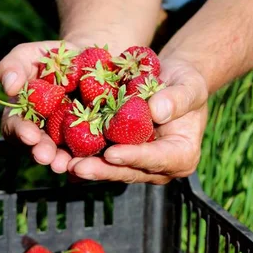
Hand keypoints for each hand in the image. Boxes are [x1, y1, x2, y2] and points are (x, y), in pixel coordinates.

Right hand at [0, 40, 81, 172]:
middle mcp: (43, 134)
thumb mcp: (29, 54)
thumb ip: (12, 66)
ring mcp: (67, 140)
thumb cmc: (53, 57)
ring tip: (67, 164)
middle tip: (47, 157)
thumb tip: (9, 86)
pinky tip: (95, 160)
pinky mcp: (92, 140)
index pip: (15, 128)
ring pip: (64, 155)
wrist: (90, 58)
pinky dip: (92, 157)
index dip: (21, 132)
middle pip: (39, 148)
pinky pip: (91, 152)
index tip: (29, 135)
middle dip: (42, 152)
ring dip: (64, 161)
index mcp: (23, 117)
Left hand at [67, 57, 208, 184]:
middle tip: (77, 167)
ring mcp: (138, 164)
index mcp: (181, 155)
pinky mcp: (120, 155)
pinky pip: (101, 159)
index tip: (111, 153)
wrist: (171, 81)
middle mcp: (159, 167)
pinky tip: (62, 157)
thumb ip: (178, 99)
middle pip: (129, 171)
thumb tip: (157, 111)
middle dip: (102, 170)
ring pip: (111, 169)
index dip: (133, 157)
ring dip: (88, 167)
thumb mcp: (189, 85)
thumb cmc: (186, 82)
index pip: (156, 159)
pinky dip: (83, 157)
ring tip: (65, 164)